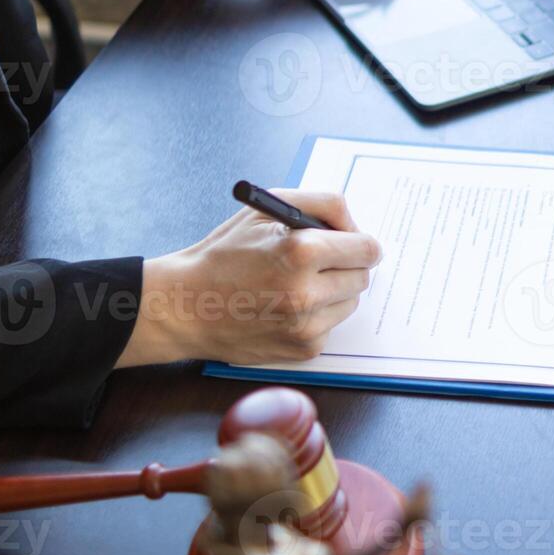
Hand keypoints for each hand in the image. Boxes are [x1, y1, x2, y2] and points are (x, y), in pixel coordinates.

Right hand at [117, 191, 380, 366]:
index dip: (360, 243)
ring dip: (333, 292)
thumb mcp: (268, 210)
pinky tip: (285, 308)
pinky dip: (316, 316)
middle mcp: (307, 293)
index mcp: (301, 251)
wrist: (186, 306)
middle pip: (363, 277)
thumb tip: (356, 227)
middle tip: (320, 263)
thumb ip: (322, 205)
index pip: (367, 249)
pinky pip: (330, 326)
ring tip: (295, 285)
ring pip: (350, 303)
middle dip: (346, 266)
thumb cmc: (224, 254)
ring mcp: (305, 326)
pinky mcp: (302, 349)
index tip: (353, 244)